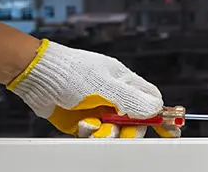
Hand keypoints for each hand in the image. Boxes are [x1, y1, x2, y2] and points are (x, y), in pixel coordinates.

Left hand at [7, 39, 180, 137]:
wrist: (38, 77)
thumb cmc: (71, 72)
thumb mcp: (106, 86)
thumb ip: (132, 100)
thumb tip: (156, 109)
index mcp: (125, 82)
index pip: (151, 100)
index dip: (160, 115)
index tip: (168, 129)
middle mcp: (114, 96)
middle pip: (135, 120)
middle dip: (129, 128)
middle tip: (121, 129)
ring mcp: (98, 109)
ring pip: (115, 130)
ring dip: (107, 132)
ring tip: (95, 125)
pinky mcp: (83, 121)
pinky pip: (95, 134)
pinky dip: (91, 133)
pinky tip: (83, 124)